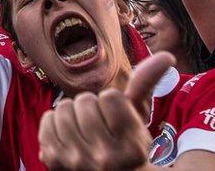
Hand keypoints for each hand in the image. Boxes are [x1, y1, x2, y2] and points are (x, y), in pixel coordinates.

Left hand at [38, 52, 174, 169]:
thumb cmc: (123, 141)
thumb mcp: (138, 117)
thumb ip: (146, 84)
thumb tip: (166, 55)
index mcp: (131, 147)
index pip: (110, 96)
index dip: (112, 103)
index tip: (116, 120)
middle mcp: (104, 158)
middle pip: (84, 100)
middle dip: (91, 107)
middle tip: (99, 127)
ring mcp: (76, 161)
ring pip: (64, 108)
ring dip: (73, 114)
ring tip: (84, 131)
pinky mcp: (53, 160)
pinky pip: (48, 118)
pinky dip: (56, 122)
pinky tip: (69, 136)